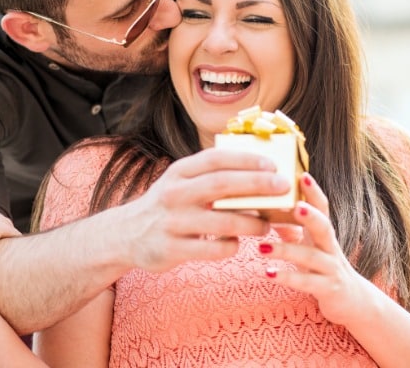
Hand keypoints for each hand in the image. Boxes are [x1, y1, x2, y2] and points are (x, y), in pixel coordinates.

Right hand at [123, 147, 290, 271]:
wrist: (126, 234)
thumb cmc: (167, 205)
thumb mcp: (180, 182)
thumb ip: (210, 175)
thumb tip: (259, 171)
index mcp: (179, 171)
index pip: (216, 159)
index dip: (247, 160)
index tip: (273, 165)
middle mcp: (174, 193)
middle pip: (222, 185)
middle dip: (258, 185)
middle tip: (283, 188)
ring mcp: (173, 222)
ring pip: (223, 222)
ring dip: (252, 223)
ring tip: (267, 225)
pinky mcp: (173, 249)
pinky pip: (213, 249)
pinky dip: (231, 246)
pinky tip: (236, 243)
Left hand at [262, 174, 372, 325]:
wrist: (353, 302)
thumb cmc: (324, 268)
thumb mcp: (310, 245)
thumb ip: (290, 228)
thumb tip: (264, 209)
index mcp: (325, 233)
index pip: (322, 207)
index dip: (314, 191)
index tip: (301, 174)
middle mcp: (331, 248)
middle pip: (324, 227)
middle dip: (310, 216)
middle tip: (294, 205)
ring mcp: (332, 269)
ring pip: (311, 257)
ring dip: (286, 251)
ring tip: (261, 248)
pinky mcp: (328, 289)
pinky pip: (307, 283)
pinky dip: (288, 278)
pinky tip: (268, 274)